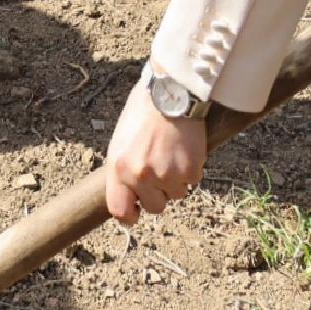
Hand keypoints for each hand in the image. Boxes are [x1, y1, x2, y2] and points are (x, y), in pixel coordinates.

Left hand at [103, 78, 208, 225]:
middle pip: (154, 207)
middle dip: (158, 194)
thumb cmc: (142, 114)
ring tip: (170, 153)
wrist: (171, 93)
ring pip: (175, 195)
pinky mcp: (190, 172)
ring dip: (175, 181)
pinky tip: (183, 150)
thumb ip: (122, 171)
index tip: (136, 212)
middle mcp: (141, 176)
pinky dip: (190, 170)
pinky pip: (191, 183)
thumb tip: (127, 196)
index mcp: (119, 168)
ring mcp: (167, 176)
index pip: (120, 210)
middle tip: (159, 169)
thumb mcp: (120, 142)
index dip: (129, 215)